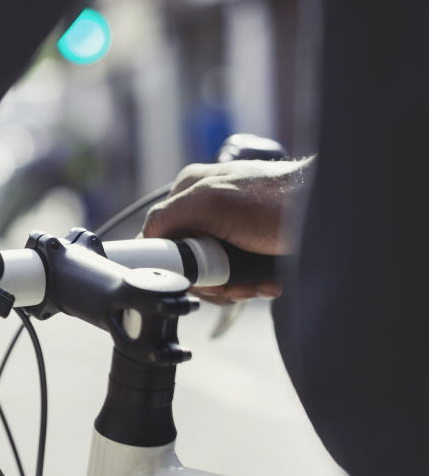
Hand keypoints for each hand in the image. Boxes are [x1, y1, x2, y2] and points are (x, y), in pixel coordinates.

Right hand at [141, 157, 311, 302]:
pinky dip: (251, 283)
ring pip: (214, 271)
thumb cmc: (275, 202)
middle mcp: (207, 206)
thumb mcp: (210, 203)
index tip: (196, 277)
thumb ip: (168, 217)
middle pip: (187, 259)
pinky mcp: (252, 245)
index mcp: (189, 189)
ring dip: (234, 286)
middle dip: (211, 279)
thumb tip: (145, 241)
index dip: (174, 263)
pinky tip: (266, 282)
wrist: (330, 215)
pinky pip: (238, 273)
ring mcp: (231, 227)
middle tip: (232, 283)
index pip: (160, 234)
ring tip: (256, 283)